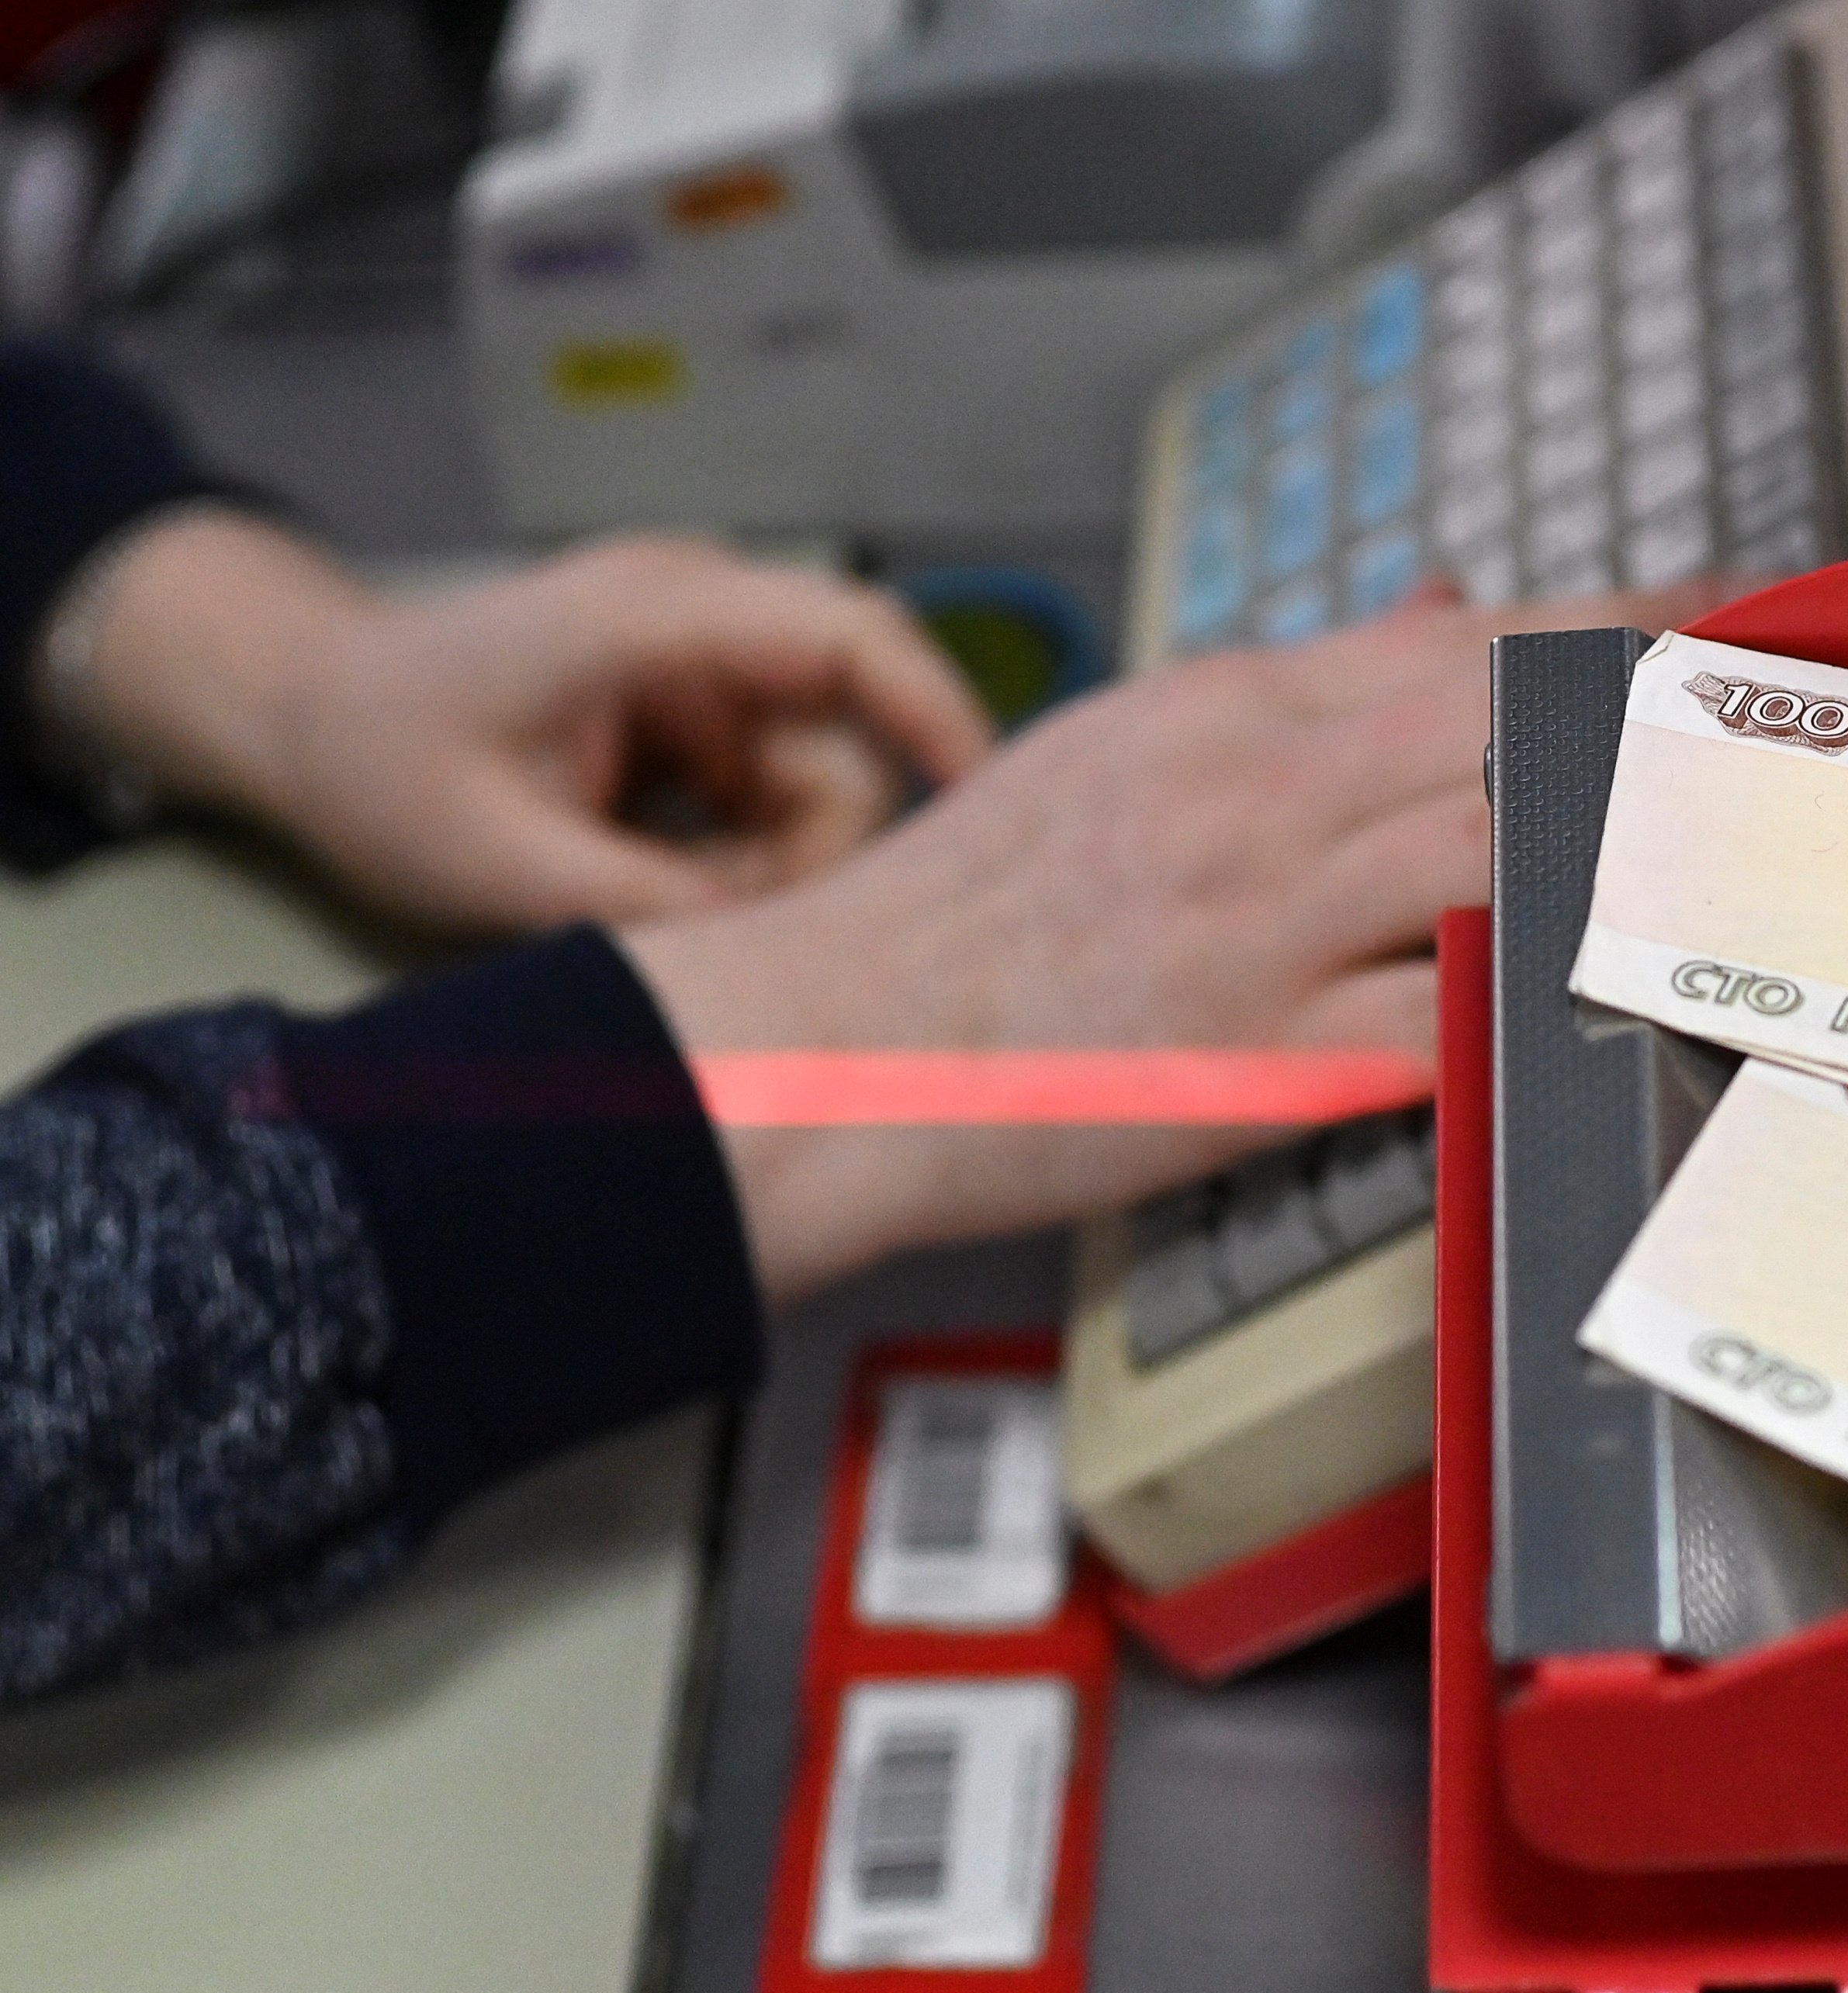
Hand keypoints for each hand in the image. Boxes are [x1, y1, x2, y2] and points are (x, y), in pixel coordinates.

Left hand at [52, 513, 993, 931]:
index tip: (989, 814)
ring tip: (651, 895)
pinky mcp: (705, 712)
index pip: (851, 639)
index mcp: (655, 615)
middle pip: (849, 741)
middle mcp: (703, 620)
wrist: (303, 708)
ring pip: (822, 784)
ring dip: (770, 866)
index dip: (939, 719)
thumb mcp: (501, 861)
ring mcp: (708, 666)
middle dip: (812, 852)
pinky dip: (744, 858)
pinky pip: (779, 797)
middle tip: (708, 918)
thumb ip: (656, 911)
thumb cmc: (379, 757)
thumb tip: (789, 967)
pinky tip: (660, 873)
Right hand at [619, 583, 1715, 1300]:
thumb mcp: (1133, 748)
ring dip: (1625, 840)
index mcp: (1231, 713)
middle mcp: (1260, 796)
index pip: (1468, 640)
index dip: (1617, 630)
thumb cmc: (979, 909)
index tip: (1724, 622)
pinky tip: (1623, 988)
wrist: (844, 1032)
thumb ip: (1300, 687)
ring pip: (1490, 840)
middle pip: (1506, 722)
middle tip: (1785, 729)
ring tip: (1747, 841)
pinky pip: (1433, 1011)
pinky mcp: (1261, 1051)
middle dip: (1658, 720)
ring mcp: (1264, 922)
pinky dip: (1531, 993)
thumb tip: (1441, 607)